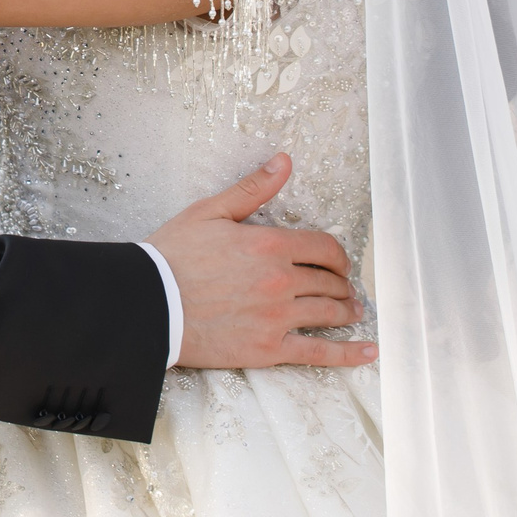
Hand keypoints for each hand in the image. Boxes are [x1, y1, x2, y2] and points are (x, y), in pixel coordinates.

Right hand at [144, 155, 373, 370]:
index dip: (337, 256)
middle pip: (330, 281)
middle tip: (343, 288)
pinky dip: (348, 353)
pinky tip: (368, 353)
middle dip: (341, 283)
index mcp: (269, 245)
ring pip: (329, 312)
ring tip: (352, 311)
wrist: (148, 304)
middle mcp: (281, 281)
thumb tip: (284, 162)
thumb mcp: (210, 212)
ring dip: (347, 311)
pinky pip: (319, 352)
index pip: (324, 248)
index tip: (338, 262)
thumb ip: (252, 189)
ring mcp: (277, 317)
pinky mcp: (268, 349)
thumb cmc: (172, 256)